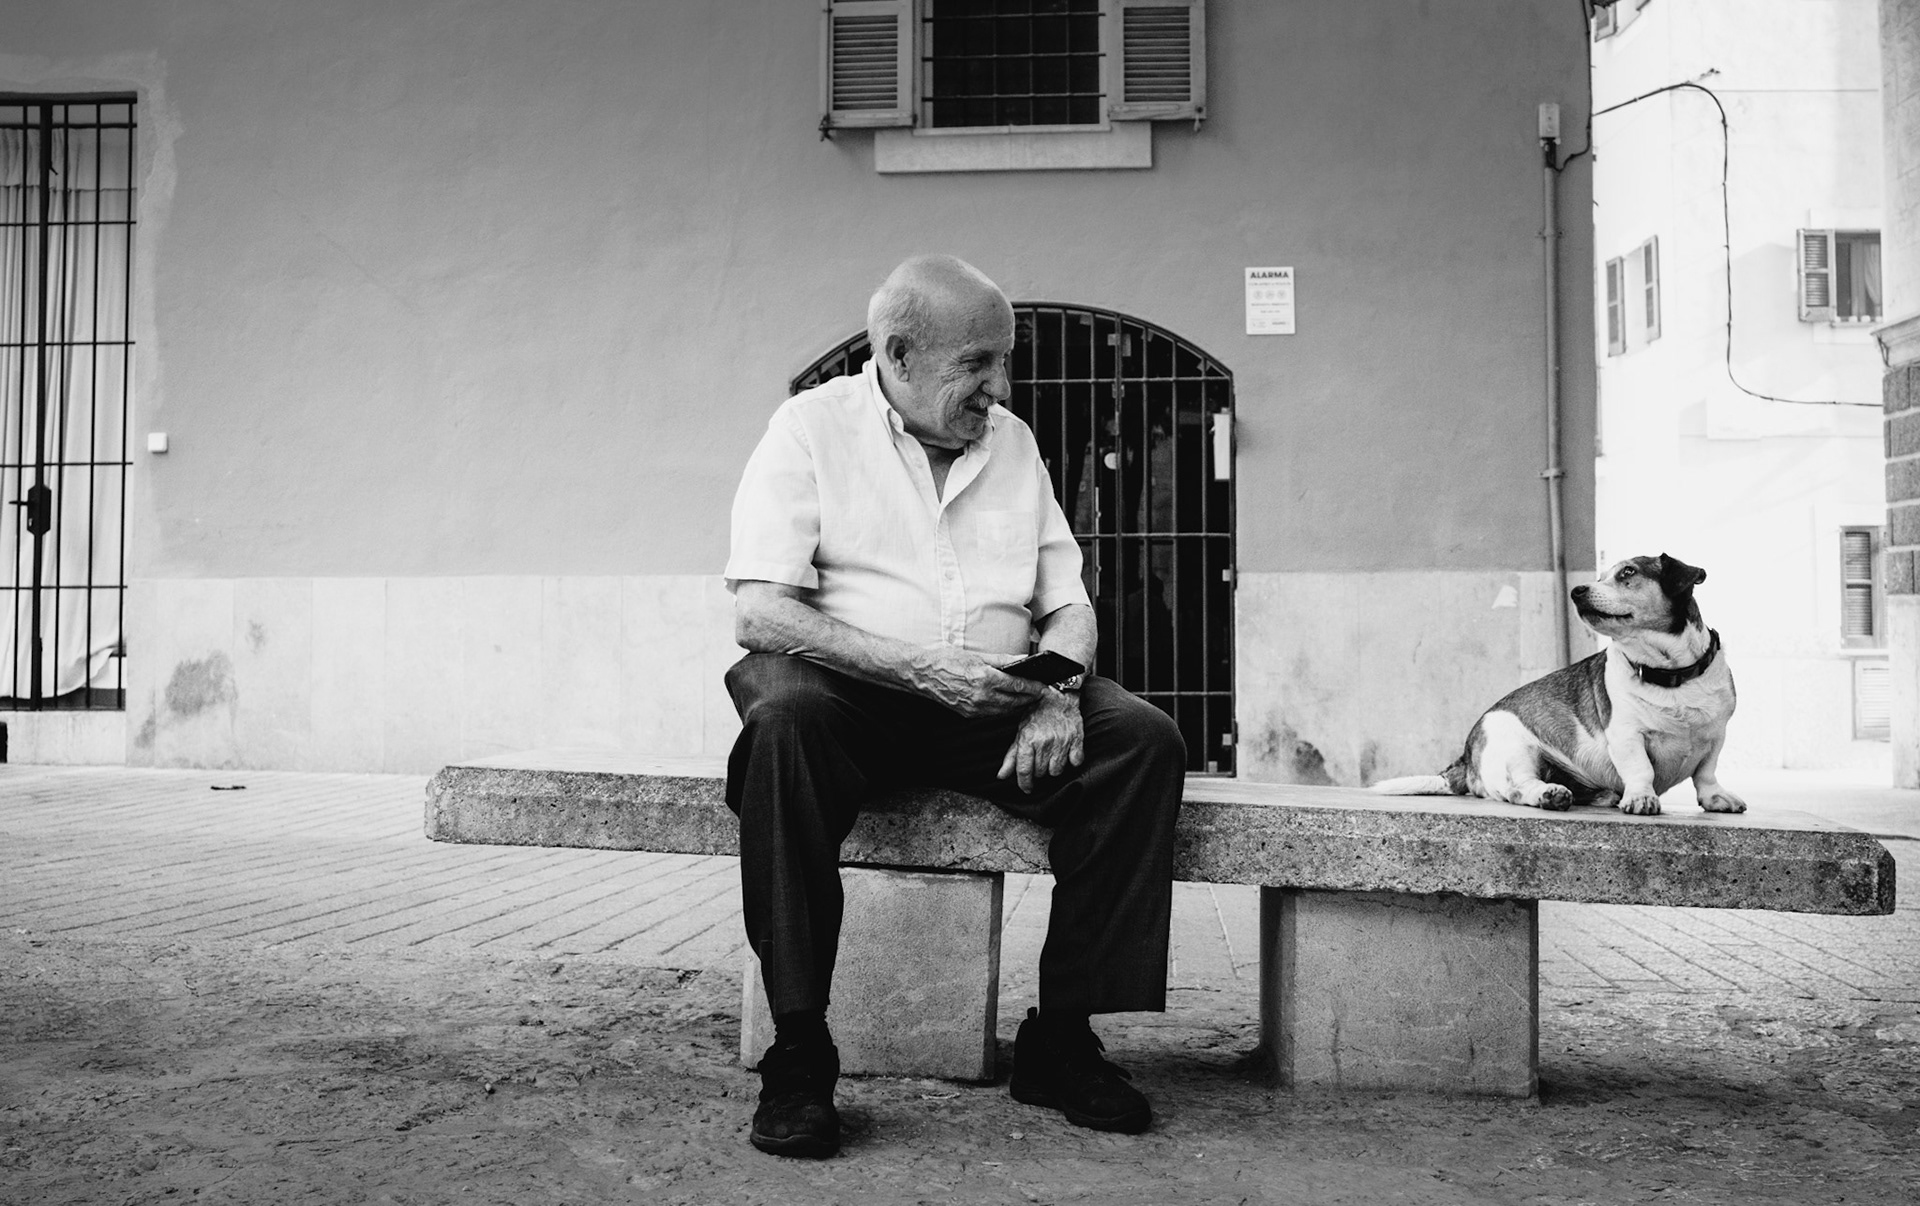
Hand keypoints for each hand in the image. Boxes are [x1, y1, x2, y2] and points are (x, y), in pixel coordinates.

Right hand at [909, 645, 1044, 716]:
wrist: (923, 675)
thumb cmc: (946, 660)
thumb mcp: (976, 655)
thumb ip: (1001, 659)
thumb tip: (1022, 660)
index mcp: (984, 678)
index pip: (1017, 685)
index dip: (1033, 687)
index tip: (1044, 687)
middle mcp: (981, 696)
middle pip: (1014, 702)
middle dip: (1030, 698)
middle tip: (1041, 694)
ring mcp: (974, 708)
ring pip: (1005, 710)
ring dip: (1018, 706)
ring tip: (1029, 699)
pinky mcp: (968, 714)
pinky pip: (992, 713)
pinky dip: (1004, 709)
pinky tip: (1009, 703)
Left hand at [997, 689, 1084, 792]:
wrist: (1058, 697)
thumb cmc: (1036, 715)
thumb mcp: (1020, 732)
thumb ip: (1011, 756)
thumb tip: (1001, 776)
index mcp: (1028, 739)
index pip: (1025, 770)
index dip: (1024, 783)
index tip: (1026, 788)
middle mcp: (1044, 742)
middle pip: (1040, 772)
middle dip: (1039, 770)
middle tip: (1040, 758)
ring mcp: (1061, 741)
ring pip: (1056, 771)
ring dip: (1054, 767)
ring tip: (1052, 754)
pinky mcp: (1077, 740)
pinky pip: (1075, 762)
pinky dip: (1071, 760)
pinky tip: (1066, 752)